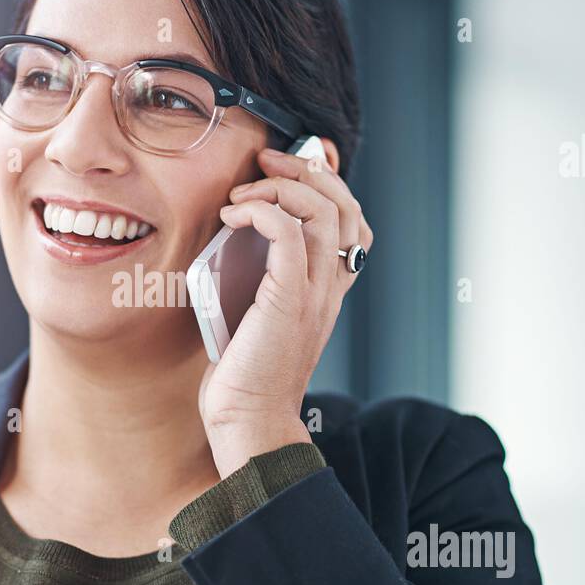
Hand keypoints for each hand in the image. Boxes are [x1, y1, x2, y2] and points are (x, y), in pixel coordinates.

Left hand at [198, 146, 373, 476]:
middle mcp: (331, 287)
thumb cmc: (244, 374)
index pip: (352, 220)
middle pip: (344, 204)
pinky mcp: (289, 300)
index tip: (280, 174)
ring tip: (242, 193)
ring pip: (324, 211)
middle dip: (304, 170)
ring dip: (280, 187)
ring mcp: (315, 294)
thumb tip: (233, 239)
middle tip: (263, 163)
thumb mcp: (257, 313)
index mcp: (328, 289)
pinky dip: (262, 213)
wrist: (248, 422)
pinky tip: (233, 217)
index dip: (325, 185)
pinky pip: (291, 235)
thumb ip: (260, 278)